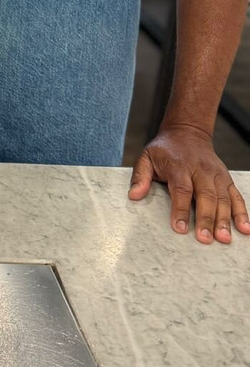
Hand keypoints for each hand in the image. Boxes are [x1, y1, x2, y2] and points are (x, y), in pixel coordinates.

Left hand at [128, 124, 249, 243]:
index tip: (180, 227)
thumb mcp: (146, 157)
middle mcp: (201, 170)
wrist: (187, 132)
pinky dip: (242, 213)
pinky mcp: (226, 179)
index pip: (182, 189)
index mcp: (179, 166)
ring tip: (224, 238)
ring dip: (225, 220)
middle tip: (205, 239)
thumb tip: (133, 195)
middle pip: (206, 196)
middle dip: (206, 219)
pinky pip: (236, 196)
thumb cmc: (165, 149)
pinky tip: (245, 229)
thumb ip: (140, 176)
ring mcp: (216, 174)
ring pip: (223, 199)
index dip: (181, 209)